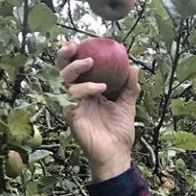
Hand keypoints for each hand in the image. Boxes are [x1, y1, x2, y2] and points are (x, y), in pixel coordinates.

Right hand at [56, 40, 139, 181]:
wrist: (117, 153)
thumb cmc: (120, 132)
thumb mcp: (128, 105)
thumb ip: (130, 87)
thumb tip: (133, 66)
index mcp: (88, 91)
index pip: (76, 68)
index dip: (75, 54)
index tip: (83, 42)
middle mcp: (77, 96)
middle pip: (62, 70)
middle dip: (64, 55)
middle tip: (75, 45)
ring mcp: (73, 105)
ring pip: (64, 80)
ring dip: (76, 68)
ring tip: (91, 63)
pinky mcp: (71, 116)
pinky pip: (72, 97)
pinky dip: (84, 88)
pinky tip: (100, 89)